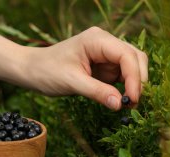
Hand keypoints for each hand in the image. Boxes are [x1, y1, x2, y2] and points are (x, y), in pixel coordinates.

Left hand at [24, 26, 147, 109]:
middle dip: (137, 81)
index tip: (133, 100)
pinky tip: (119, 100)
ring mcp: (104, 55)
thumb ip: (97, 92)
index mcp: (97, 40)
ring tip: (127, 105)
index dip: (134, 78)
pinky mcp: (102, 66)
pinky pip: (120, 76)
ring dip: (133, 85)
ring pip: (131, 67)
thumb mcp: (71, 82)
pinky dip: (124, 88)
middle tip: (132, 105)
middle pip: (134, 58)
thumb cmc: (46, 71)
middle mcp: (104, 43)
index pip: (126, 55)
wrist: (31, 70)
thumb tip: (120, 104)